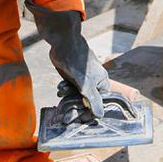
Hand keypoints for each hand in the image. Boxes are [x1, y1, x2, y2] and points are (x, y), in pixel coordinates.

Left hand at [25, 0, 110, 116]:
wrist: (63, 42)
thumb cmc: (77, 60)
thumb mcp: (85, 83)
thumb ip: (93, 99)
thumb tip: (100, 115)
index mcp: (102, 82)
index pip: (99, 103)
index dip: (89, 113)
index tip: (79, 119)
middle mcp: (94, 82)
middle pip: (86, 101)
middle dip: (75, 108)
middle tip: (65, 116)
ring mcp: (83, 79)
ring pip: (77, 96)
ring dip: (68, 98)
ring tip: (61, 93)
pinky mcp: (73, 76)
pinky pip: (70, 89)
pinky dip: (65, 90)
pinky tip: (60, 87)